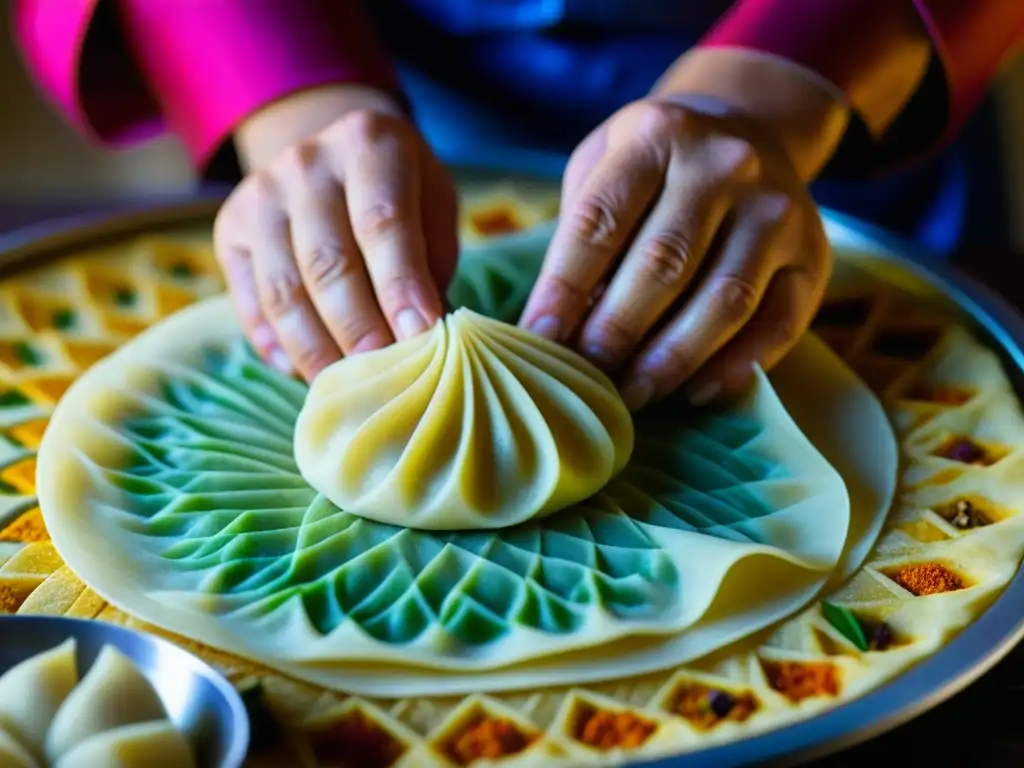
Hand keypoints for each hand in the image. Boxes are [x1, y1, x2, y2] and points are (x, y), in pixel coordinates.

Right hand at [214, 89, 457, 380]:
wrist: (332, 154)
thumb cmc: (400, 192)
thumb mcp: (433, 208)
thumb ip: (429, 266)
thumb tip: (421, 343)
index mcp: (368, 143)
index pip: (382, 222)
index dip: (400, 286)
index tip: (421, 337)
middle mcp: (305, 162)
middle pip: (327, 263)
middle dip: (360, 331)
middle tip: (386, 379)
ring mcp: (260, 195)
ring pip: (284, 292)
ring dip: (318, 352)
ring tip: (349, 389)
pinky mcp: (229, 229)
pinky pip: (249, 304)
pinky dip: (279, 348)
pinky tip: (306, 373)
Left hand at [521, 51, 847, 410]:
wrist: (749, 130)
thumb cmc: (655, 166)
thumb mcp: (603, 165)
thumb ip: (580, 234)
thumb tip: (553, 329)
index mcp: (656, 137)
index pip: (599, 222)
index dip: (564, 290)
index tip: (539, 342)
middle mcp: (724, 166)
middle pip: (663, 264)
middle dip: (616, 331)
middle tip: (587, 375)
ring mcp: (775, 211)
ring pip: (724, 300)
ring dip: (672, 359)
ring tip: (633, 394)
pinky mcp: (813, 256)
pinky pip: (776, 324)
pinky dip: (734, 366)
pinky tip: (695, 392)